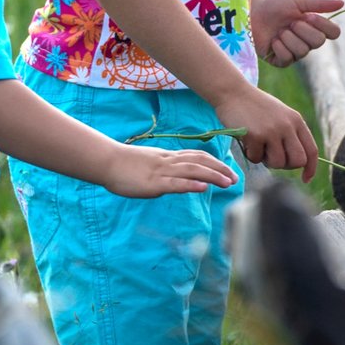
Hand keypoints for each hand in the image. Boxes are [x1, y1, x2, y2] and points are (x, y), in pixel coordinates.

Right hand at [102, 144, 237, 198]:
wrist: (108, 161)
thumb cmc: (125, 164)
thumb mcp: (150, 163)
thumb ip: (165, 168)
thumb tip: (176, 176)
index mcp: (169, 157)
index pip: (197, 156)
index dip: (215, 162)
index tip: (228, 170)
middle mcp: (169, 162)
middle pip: (200, 162)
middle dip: (220, 170)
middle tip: (236, 178)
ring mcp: (162, 172)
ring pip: (192, 170)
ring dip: (212, 176)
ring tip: (227, 183)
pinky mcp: (154, 183)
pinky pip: (175, 183)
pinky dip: (191, 185)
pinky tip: (203, 188)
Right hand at [215, 87, 318, 181]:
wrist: (233, 92)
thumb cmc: (255, 107)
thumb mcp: (280, 115)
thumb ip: (291, 134)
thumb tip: (299, 162)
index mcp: (296, 121)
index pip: (311, 150)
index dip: (311, 168)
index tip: (305, 179)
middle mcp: (287, 126)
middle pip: (298, 161)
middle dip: (286, 166)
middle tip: (273, 158)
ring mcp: (271, 131)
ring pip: (278, 163)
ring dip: (267, 161)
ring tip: (258, 147)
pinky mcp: (255, 135)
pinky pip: (257, 159)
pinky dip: (251, 154)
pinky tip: (246, 141)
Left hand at [251, 0, 344, 67]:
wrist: (251, 12)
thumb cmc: (274, 5)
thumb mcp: (298, 1)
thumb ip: (319, 4)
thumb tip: (343, 2)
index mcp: (314, 27)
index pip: (333, 33)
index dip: (323, 25)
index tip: (308, 16)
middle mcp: (307, 41)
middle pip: (318, 42)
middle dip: (302, 30)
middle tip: (289, 23)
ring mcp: (295, 52)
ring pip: (303, 51)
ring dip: (288, 37)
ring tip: (279, 31)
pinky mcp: (281, 61)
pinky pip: (287, 58)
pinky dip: (279, 47)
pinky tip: (272, 40)